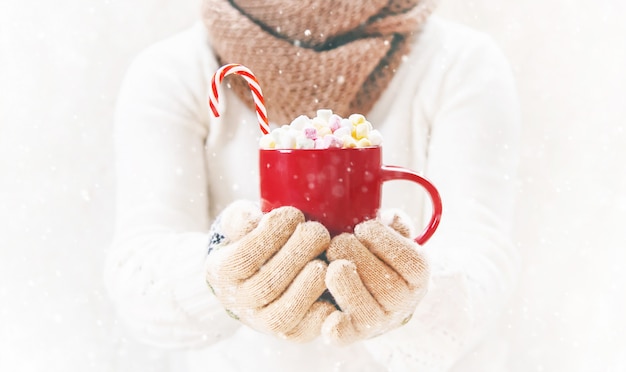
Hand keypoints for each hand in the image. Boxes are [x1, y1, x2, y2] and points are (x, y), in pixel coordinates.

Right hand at [205, 201, 335, 341]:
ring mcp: (263, 322)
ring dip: (309, 283)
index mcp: (222, 273)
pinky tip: (333, 284)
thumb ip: (240, 219)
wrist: (258, 278)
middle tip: (318, 231)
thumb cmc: (254, 242)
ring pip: (285, 312)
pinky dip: (322, 311)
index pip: (245, 257)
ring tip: (325, 258)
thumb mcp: (240, 225)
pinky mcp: (290, 334)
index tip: (294, 214)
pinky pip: (306, 329)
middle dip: (298, 254)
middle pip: (268, 285)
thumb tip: (250, 218)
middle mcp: (239, 303)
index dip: (272, 234)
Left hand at [322, 210, 429, 344]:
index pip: (408, 259)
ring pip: (365, 309)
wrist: (369, 294)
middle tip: (338, 243)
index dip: (381, 239)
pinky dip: (335, 327)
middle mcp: (403, 303)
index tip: (362, 229)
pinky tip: (328, 311)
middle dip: (355, 256)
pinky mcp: (351, 334)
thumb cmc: (377, 257)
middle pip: (386, 285)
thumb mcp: (392, 237)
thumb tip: (391, 218)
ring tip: (330, 265)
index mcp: (417, 276)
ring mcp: (379, 322)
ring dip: (343, 283)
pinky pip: (344, 334)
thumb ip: (396, 226)